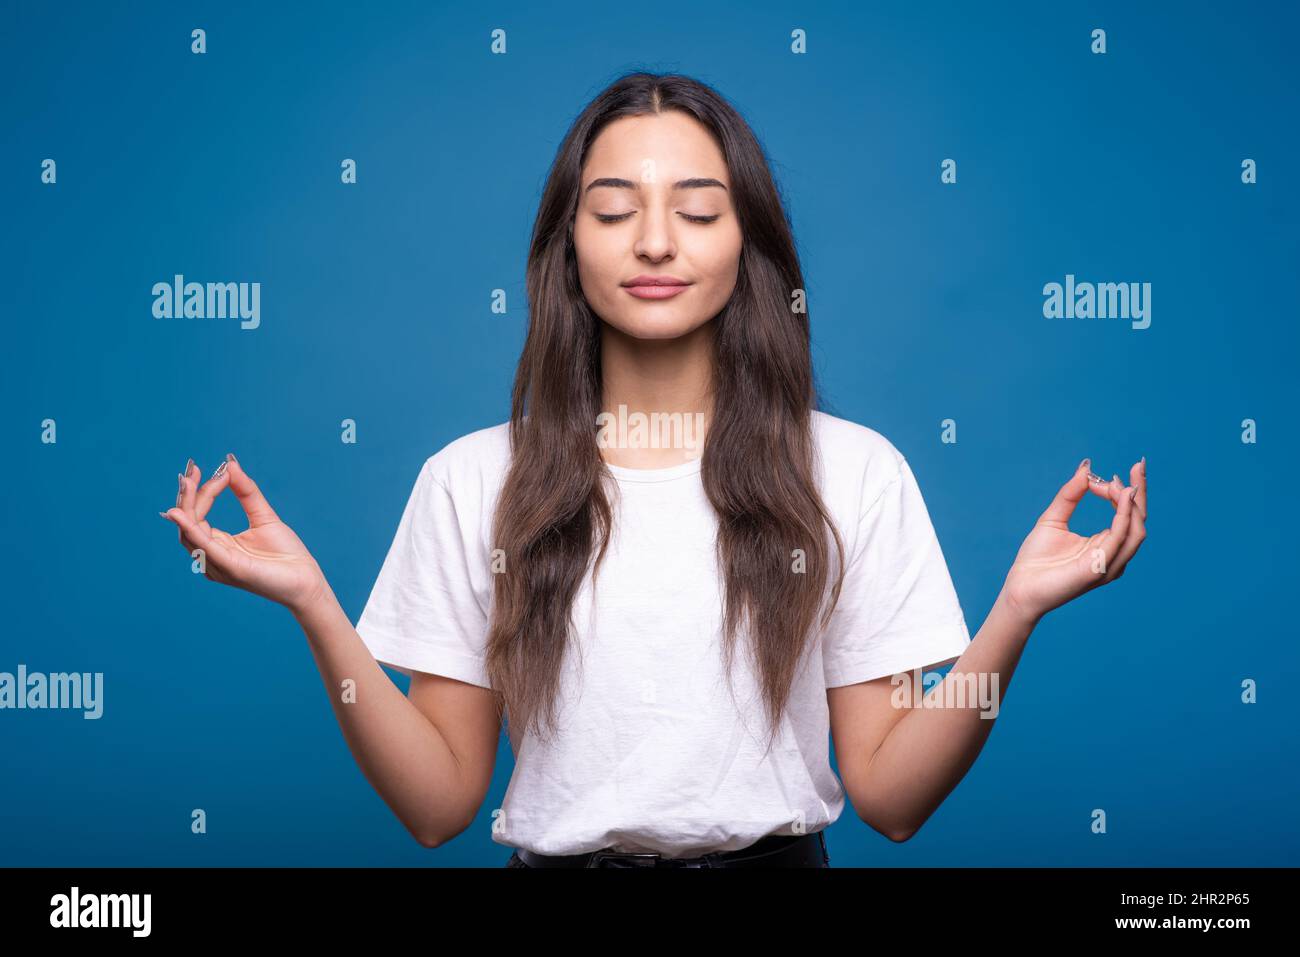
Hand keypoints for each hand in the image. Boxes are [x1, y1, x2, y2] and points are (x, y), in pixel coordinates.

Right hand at [160, 455, 329, 613]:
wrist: (307, 580)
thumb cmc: (286, 554)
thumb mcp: (263, 516)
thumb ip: (246, 492)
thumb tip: (230, 465)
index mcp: (218, 545)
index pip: (197, 516)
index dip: (200, 492)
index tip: (213, 470)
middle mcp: (212, 556)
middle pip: (187, 523)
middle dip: (186, 496)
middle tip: (192, 471)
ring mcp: (218, 564)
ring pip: (189, 533)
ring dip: (187, 506)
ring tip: (189, 482)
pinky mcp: (230, 567)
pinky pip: (203, 546)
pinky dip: (190, 529)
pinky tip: (182, 514)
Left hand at [1001, 457, 1147, 623]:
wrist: (1020, 588)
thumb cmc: (1036, 560)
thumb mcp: (1053, 519)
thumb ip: (1070, 495)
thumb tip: (1086, 468)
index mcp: (1105, 545)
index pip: (1127, 515)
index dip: (1127, 491)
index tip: (1115, 472)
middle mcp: (1113, 555)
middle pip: (1137, 520)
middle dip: (1140, 491)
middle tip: (1138, 465)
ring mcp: (1109, 564)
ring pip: (1135, 530)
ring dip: (1132, 503)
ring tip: (1123, 481)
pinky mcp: (1099, 568)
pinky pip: (1119, 538)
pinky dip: (1123, 516)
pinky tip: (1121, 496)